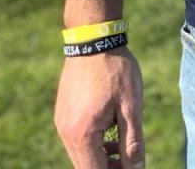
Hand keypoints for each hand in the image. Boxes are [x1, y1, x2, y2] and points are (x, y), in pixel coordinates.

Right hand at [55, 49, 144, 166]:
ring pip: (80, 153)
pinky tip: (110, 130)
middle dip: (108, 167)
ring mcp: (62, 123)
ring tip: (122, 146)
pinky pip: (76, 138)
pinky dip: (92, 142)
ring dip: (100, 156)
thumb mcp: (131, 106)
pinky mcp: (62, 113)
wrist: (94, 39)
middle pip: (85, 166)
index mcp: (83, 134)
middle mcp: (66, 133)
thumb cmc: (115, 70)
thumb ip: (132, 142)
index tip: (132, 167)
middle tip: (130, 160)